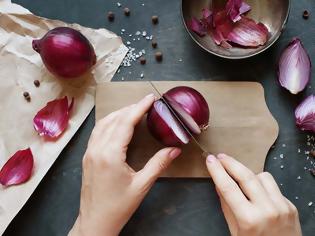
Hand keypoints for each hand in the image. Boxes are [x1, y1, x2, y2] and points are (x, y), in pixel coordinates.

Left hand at [69, 94, 180, 235]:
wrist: (95, 222)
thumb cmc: (118, 206)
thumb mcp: (142, 185)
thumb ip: (158, 164)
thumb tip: (174, 150)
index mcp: (110, 154)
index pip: (126, 122)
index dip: (139, 108)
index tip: (150, 98)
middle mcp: (97, 149)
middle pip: (114, 119)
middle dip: (131, 108)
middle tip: (146, 103)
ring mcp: (90, 152)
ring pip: (103, 123)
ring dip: (118, 113)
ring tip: (134, 110)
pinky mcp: (87, 156)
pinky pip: (98, 132)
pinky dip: (109, 122)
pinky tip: (117, 124)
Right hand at [206, 154, 301, 235]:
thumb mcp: (235, 231)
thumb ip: (226, 207)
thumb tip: (218, 184)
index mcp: (249, 220)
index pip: (228, 188)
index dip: (217, 171)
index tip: (210, 160)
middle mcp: (267, 210)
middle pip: (246, 176)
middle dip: (231, 163)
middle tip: (220, 156)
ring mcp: (282, 207)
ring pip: (262, 176)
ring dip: (249, 175)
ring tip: (241, 180)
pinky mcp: (291, 206)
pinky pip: (273, 187)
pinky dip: (263, 186)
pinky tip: (258, 193)